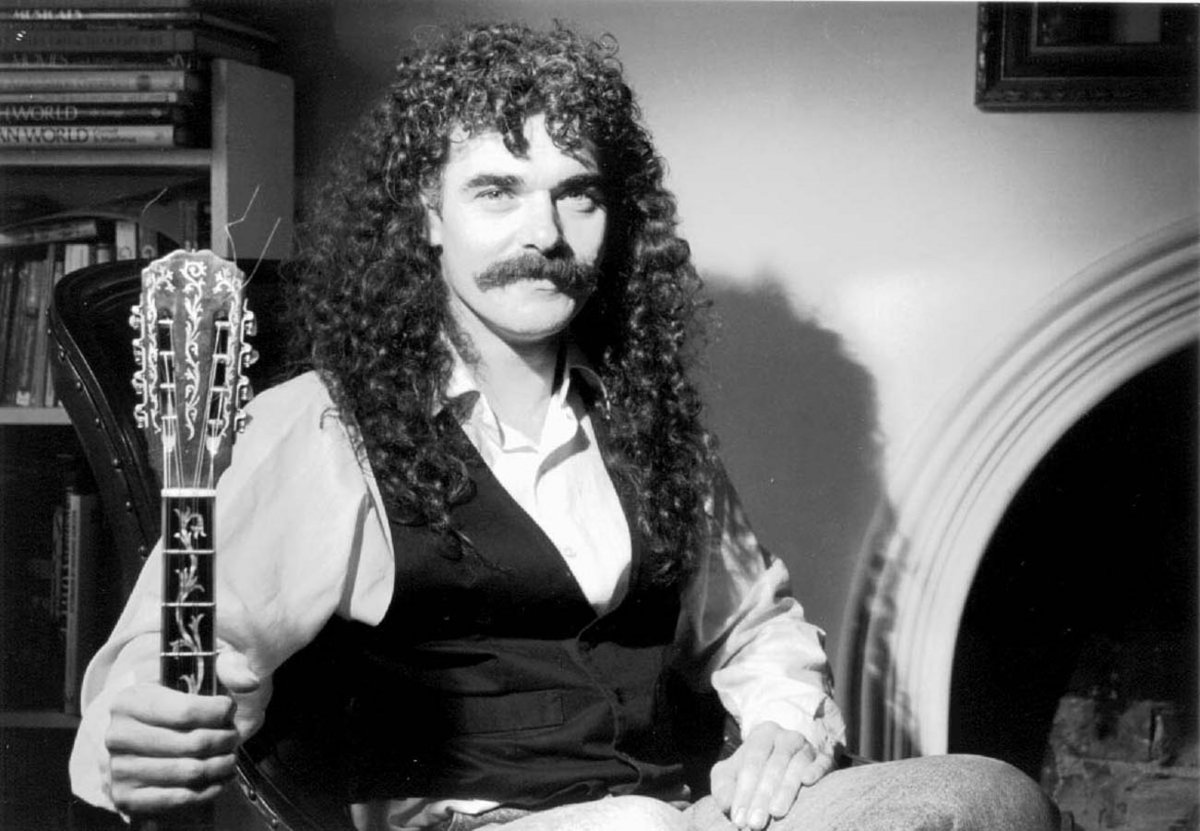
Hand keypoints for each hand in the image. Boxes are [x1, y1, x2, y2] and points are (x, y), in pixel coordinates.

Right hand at [105, 650, 259, 814]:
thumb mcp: (195, 674)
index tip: (230, 709)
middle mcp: (118, 735)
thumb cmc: (171, 705)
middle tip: (234, 737)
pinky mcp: (126, 797)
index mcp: (129, 700)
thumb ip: (228, 667)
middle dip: (224, 740)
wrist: (136, 738)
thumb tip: (250, 681)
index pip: (186, 712)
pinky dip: (208, 790)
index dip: (218, 712)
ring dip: (221, 765)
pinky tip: (219, 779)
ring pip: (190, 772)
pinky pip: (178, 799)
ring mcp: (119, 769)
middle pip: (192, 744)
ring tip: (230, 756)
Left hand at [709, 721, 834, 829]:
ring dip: (785, 791)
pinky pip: (822, 762)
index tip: (739, 818)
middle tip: (755, 824)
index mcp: (762, 735)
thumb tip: (728, 805)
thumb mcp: (731, 775)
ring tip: (776, 813)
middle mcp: (786, 737)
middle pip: (774, 765)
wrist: (783, 764)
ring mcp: (807, 747)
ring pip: (796, 765)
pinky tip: (807, 782)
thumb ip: (723, 787)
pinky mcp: (824, 758)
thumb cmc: (751, 773)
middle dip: (762, 796)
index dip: (744, 791)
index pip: (752, 761)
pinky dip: (816, 771)